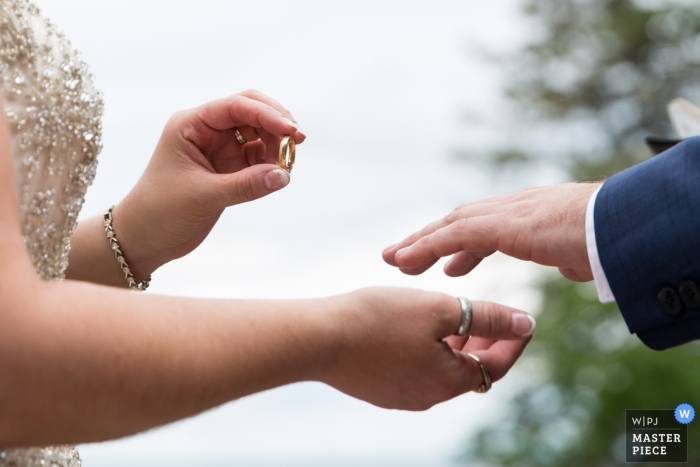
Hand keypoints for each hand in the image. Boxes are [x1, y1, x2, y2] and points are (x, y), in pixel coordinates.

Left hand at [112, 90, 304, 279]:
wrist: (145, 239)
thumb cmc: (161, 211)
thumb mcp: (204, 197)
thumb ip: (245, 185)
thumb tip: (284, 176)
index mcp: (191, 124)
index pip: (235, 106)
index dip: (267, 114)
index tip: (291, 131)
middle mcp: (206, 131)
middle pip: (251, 111)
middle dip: (276, 123)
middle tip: (298, 141)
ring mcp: (219, 149)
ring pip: (259, 133)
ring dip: (276, 145)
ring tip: (287, 166)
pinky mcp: (228, 168)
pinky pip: (258, 157)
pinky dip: (272, 163)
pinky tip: (278, 175)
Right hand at [321, 288, 534, 410]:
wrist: (317, 338)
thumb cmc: (377, 320)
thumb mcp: (439, 309)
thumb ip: (486, 317)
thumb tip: (526, 324)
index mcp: (448, 381)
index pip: (497, 366)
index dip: (513, 341)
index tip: (523, 319)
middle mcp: (428, 397)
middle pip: (471, 371)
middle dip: (486, 343)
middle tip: (491, 316)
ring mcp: (402, 396)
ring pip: (443, 370)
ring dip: (456, 346)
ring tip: (455, 317)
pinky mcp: (380, 389)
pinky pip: (417, 370)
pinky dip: (430, 350)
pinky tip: (418, 328)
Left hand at [382, 183, 599, 281]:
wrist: (624, 228)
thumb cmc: (610, 241)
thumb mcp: (582, 253)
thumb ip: (567, 257)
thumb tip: (568, 265)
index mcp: (527, 216)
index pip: (483, 226)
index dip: (459, 244)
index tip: (445, 263)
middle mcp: (512, 208)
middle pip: (458, 221)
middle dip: (429, 239)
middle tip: (402, 256)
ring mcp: (507, 213)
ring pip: (450, 225)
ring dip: (419, 242)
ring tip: (395, 260)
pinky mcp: (502, 225)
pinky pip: (454, 235)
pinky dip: (428, 247)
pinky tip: (406, 259)